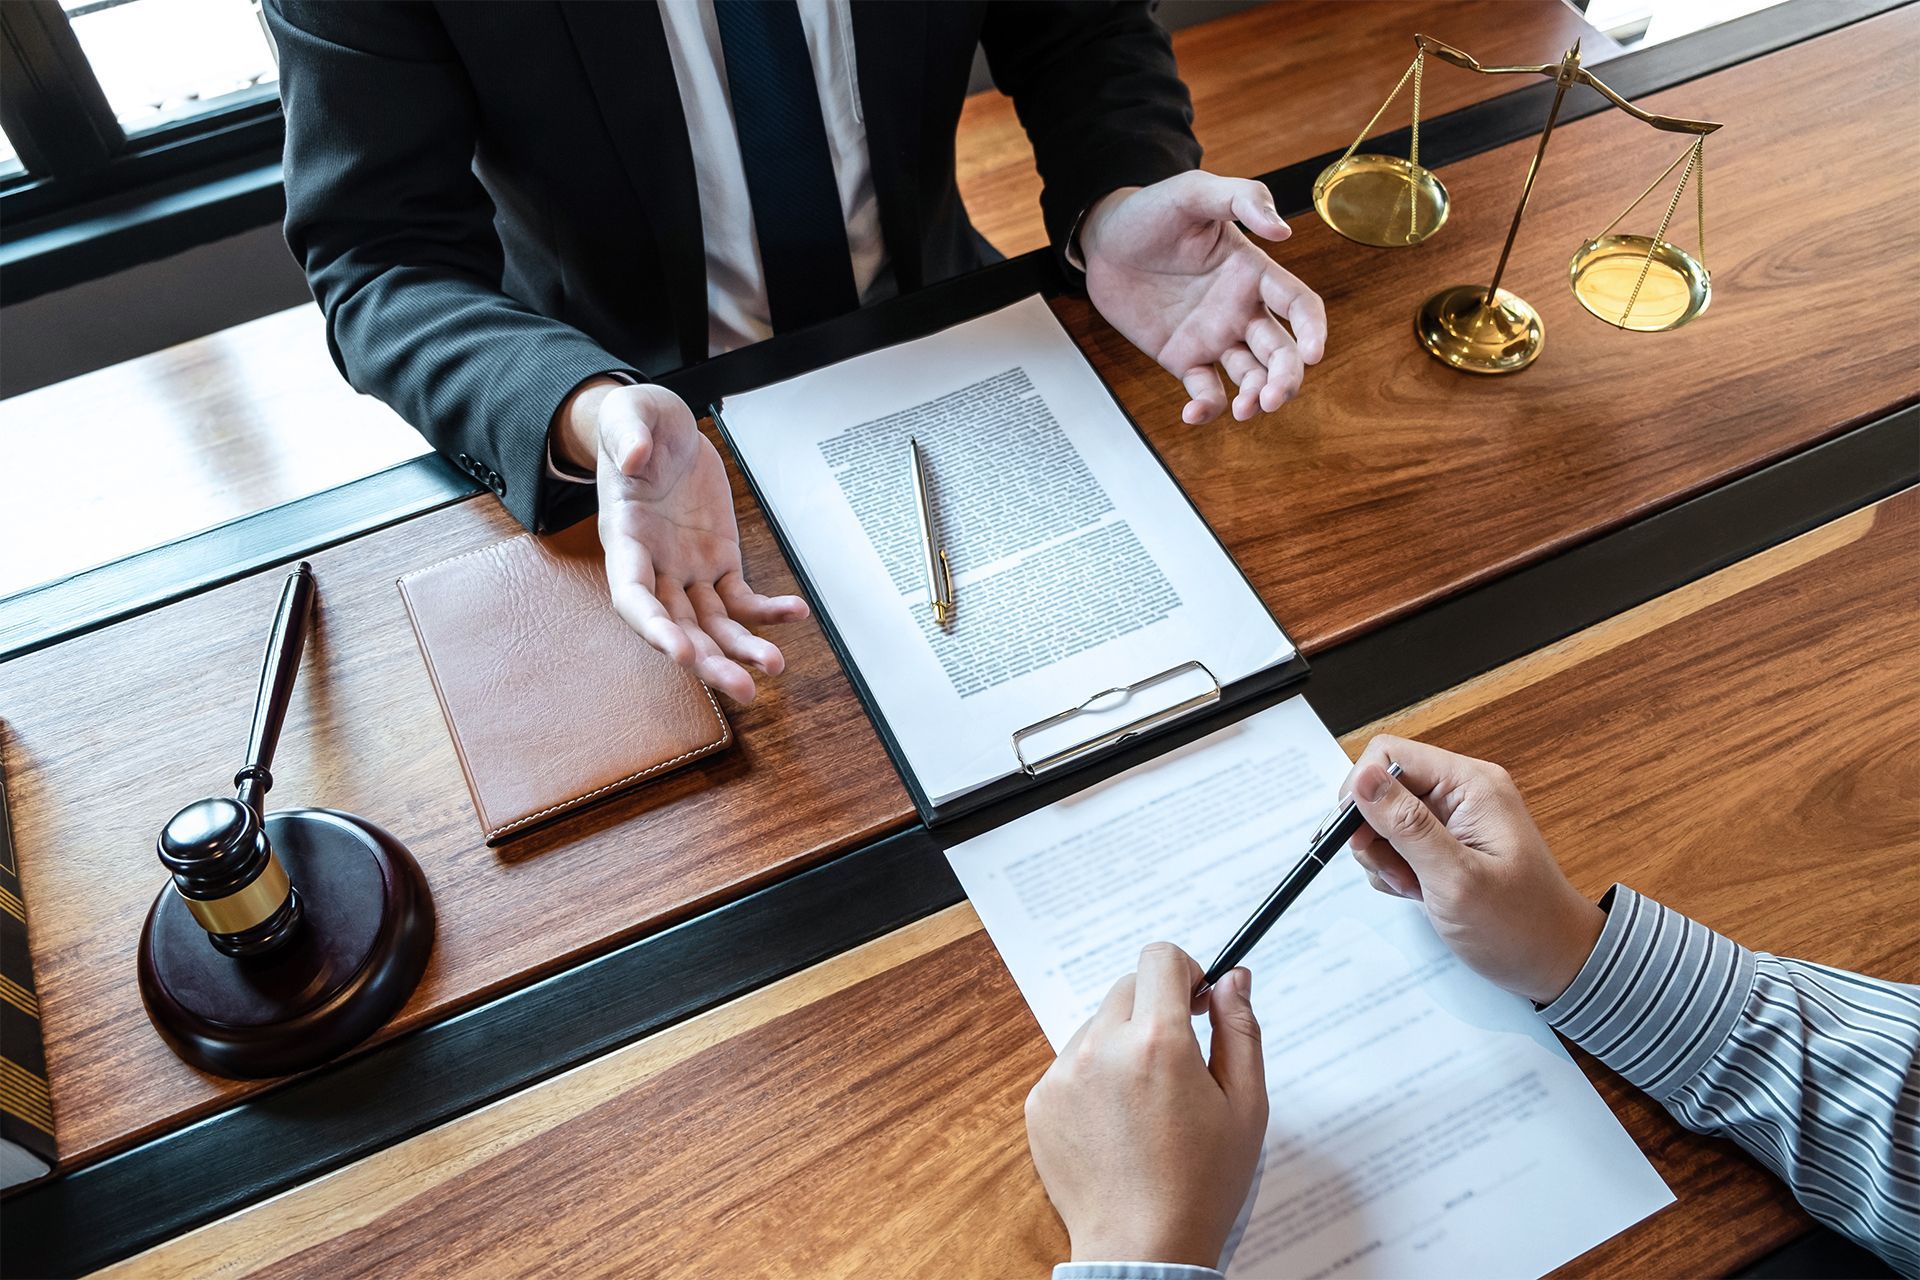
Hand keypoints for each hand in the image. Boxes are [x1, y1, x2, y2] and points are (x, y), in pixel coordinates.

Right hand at [557, 380, 808, 701]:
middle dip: (706, 661)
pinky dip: (767, 610)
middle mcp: (654, 566)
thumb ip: (627, 436)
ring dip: (740, 649)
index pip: (632, 596)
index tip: (679, 652)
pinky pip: (743, 596)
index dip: (653, 628)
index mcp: (624, 540)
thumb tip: (634, 460)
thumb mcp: (630, 417)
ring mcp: (687, 570)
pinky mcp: (718, 562)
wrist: (660, 431)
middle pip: (676, 627)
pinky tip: (796, 612)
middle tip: (741, 688)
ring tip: (773, 666)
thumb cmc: (638, 426)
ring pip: (712, 623)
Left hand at [1024, 943, 1266, 1268]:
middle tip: (1179, 1059)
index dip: (1185, 970)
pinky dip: (1095, 1079)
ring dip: (1124, 1044)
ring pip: (1098, 1026)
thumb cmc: (1202, 1185)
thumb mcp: (1245, 1106)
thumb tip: (1233, 978)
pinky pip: (1072, 1064)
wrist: (1142, 1248)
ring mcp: (1064, 1075)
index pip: (1160, 959)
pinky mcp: (1040, 1101)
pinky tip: (1118, 1125)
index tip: (1197, 999)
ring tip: (1148, 1105)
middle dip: (1157, 1009)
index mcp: (1159, 1042)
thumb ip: (1241, 1029)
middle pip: (1128, 988)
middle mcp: (1103, 1048)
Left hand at [1080, 171, 1326, 425]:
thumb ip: (1241, 199)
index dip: (1312, 329)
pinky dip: (1207, 408)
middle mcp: (1242, 309)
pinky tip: (1192, 414)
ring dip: (1254, 397)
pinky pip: (1206, 390)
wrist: (1102, 240)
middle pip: (1280, 351)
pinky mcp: (1184, 358)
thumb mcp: (1194, 192)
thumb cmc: (1151, 212)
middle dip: (1285, 379)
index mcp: (1254, 273)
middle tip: (1271, 397)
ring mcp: (1214, 337)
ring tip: (1244, 410)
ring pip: (1251, 376)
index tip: (1313, 353)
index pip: (1299, 304)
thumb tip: (1281, 230)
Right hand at [1341, 736, 1606, 1004]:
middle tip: (1396, 872)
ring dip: (1384, 857)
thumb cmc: (1520, 925)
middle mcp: (1460, 793)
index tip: (1361, 837)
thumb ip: (1407, 825)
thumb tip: (1362, 777)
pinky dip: (1393, 870)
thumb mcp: (1456, 878)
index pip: (1388, 754)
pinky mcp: (1442, 844)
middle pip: (1381, 787)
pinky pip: (1394, 843)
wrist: (1553, 962)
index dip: (1362, 791)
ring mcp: (1450, 819)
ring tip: (1415, 888)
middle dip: (1373, 832)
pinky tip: (1419, 892)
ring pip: (1382, 818)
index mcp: (1470, 784)